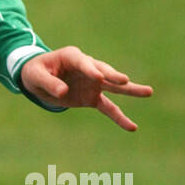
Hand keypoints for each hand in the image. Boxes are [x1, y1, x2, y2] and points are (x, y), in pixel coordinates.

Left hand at [20, 46, 152, 130]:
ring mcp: (93, 83)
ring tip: (149, 92)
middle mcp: (87, 68)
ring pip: (114, 87)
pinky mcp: (93, 97)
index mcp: (72, 57)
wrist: (37, 79)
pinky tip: (132, 127)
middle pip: (104, 71)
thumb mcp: (36, 76)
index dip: (91, 70)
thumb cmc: (35, 72)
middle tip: (124, 80)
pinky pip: (108, 108)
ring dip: (130, 90)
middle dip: (113, 76)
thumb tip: (63, 93)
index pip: (84, 62)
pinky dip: (119, 117)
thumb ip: (49, 84)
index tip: (98, 78)